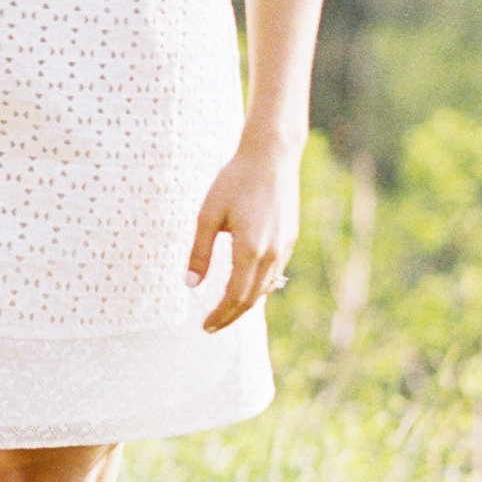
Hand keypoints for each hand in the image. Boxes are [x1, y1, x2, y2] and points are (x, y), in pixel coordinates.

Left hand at [186, 131, 299, 331]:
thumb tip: (191, 285)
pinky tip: (245, 283)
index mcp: (250, 250)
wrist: (272, 156)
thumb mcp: (208, 215)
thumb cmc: (235, 180)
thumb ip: (200, 252)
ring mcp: (285, 247)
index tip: (205, 326)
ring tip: (226, 309)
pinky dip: (259, 285)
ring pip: (266, 287)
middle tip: (212, 325)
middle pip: (252, 298)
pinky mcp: (290, 237)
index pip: (235, 296)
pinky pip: (274, 272)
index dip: (220, 314)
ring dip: (245, 302)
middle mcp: (272, 254)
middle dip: (231, 316)